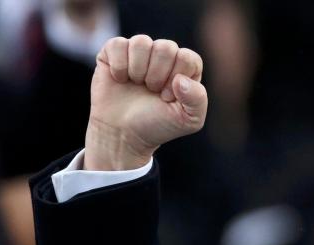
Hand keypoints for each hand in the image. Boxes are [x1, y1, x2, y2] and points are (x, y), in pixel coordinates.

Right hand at [85, 35, 207, 169]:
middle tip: (152, 91)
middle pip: (165, 48)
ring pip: (141, 42)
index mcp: (185, 68)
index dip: (177, 78)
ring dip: (138, 70)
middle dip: (157, 75)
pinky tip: (120, 80)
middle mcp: (164, 56)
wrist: (124, 133)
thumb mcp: (189, 120)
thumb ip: (198, 99)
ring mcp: (140, 51)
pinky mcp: (115, 51)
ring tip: (137, 85)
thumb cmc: (158, 125)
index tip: (167, 97)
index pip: (187, 58)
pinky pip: (118, 44)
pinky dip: (119, 66)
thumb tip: (180, 79)